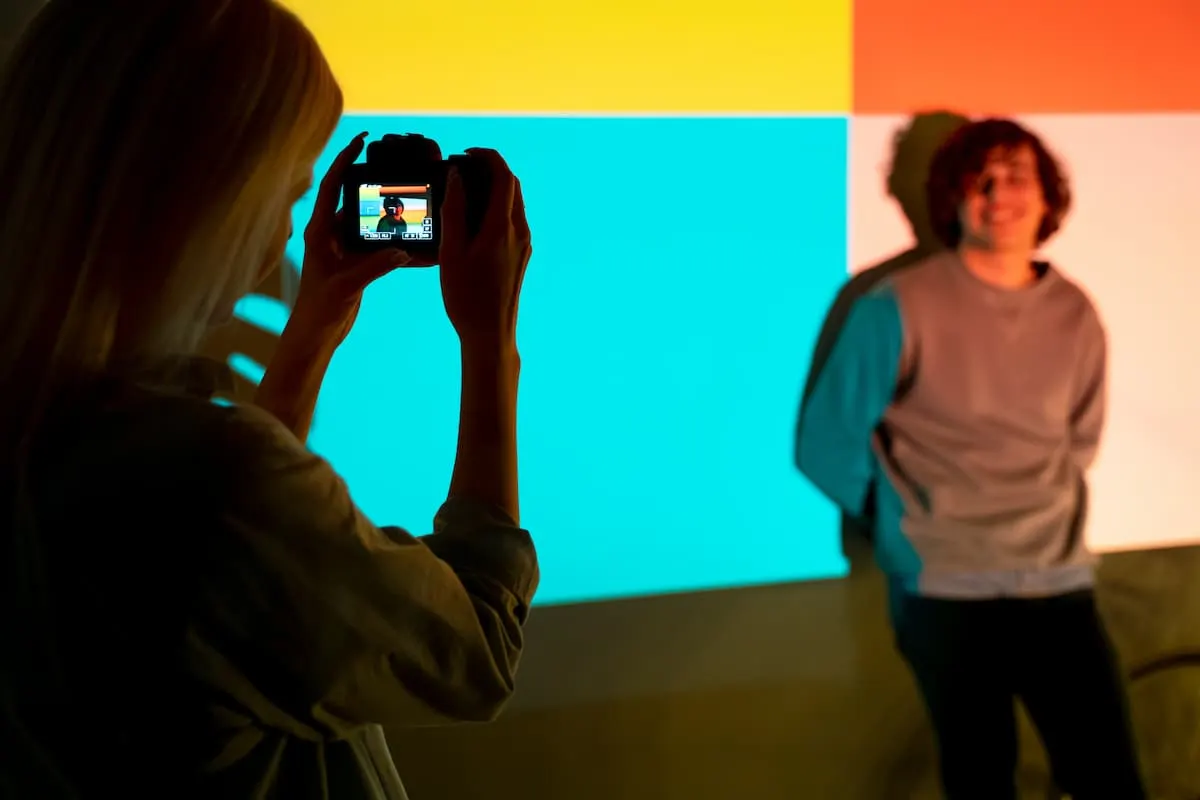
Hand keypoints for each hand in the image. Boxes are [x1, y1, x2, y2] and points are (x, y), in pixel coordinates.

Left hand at [295, 132, 410, 337]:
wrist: (316, 333)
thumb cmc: (319, 309)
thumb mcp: (347, 286)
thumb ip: (374, 267)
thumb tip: (402, 251)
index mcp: (320, 231)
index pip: (331, 185)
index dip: (345, 159)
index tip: (361, 140)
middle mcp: (330, 234)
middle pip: (354, 196)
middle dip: (374, 181)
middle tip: (396, 166)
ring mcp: (343, 247)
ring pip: (369, 220)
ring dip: (387, 212)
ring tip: (411, 200)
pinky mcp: (355, 261)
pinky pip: (378, 243)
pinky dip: (394, 239)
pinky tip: (414, 240)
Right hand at [439, 148, 531, 347]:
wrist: (490, 332)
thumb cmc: (466, 296)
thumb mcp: (452, 250)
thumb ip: (455, 210)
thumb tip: (458, 177)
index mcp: (503, 227)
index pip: (504, 176)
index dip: (488, 157)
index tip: (467, 152)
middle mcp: (520, 232)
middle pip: (513, 186)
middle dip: (491, 169)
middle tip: (464, 168)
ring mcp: (524, 244)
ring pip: (514, 203)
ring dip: (495, 189)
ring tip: (466, 190)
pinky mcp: (522, 255)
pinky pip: (514, 220)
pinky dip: (497, 207)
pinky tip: (475, 218)